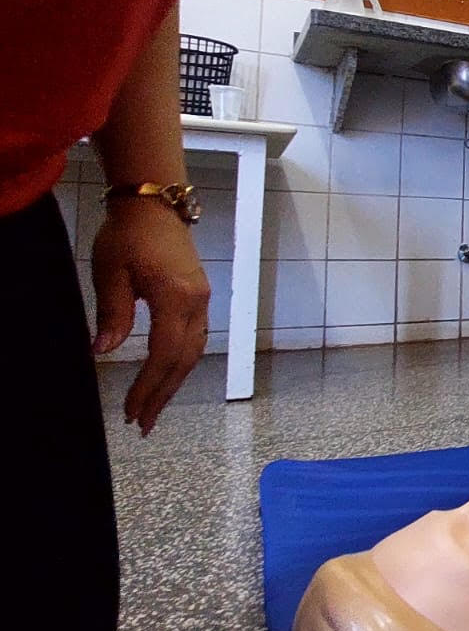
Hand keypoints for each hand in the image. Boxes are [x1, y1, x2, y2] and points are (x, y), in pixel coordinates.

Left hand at [91, 201, 210, 434]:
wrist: (154, 206)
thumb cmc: (128, 235)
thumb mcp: (110, 271)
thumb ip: (112, 312)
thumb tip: (104, 352)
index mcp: (175, 297)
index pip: (164, 353)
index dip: (148, 386)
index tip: (131, 411)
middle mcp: (197, 303)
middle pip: (184, 360)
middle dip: (163, 395)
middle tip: (143, 424)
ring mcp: (202, 301)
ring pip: (193, 353)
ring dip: (174, 384)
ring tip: (154, 408)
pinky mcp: (199, 298)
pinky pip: (195, 340)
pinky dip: (181, 365)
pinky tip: (168, 377)